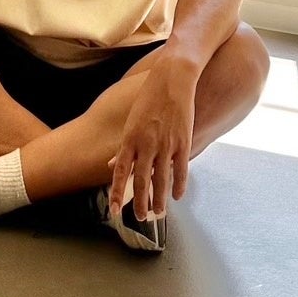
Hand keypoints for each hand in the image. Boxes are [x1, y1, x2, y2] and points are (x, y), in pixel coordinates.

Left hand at [109, 54, 197, 219]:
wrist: (172, 78)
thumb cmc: (149, 97)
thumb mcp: (132, 120)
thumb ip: (125, 145)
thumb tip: (114, 165)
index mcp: (130, 138)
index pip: (120, 173)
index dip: (117, 194)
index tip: (114, 212)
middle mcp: (146, 144)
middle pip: (141, 181)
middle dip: (140, 203)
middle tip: (141, 218)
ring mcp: (166, 144)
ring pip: (161, 181)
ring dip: (160, 200)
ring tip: (159, 214)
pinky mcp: (183, 141)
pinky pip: (181, 170)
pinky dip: (179, 186)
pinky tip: (178, 197)